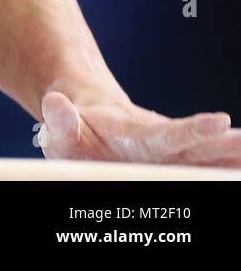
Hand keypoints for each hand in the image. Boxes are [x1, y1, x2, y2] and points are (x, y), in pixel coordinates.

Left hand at [39, 90, 240, 166]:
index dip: (192, 130)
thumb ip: (60, 119)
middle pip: (199, 146)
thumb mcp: (60, 126)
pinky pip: (202, 167)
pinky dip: (224, 169)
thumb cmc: (72, 130)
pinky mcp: (175, 162)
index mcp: (135, 134)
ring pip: (207, 157)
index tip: (220, 121)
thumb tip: (54, 102)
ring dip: (231, 157)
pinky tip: (240, 172)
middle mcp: (161, 142)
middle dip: (227, 145)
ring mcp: (171, 154)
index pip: (166, 134)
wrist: (84, 123)